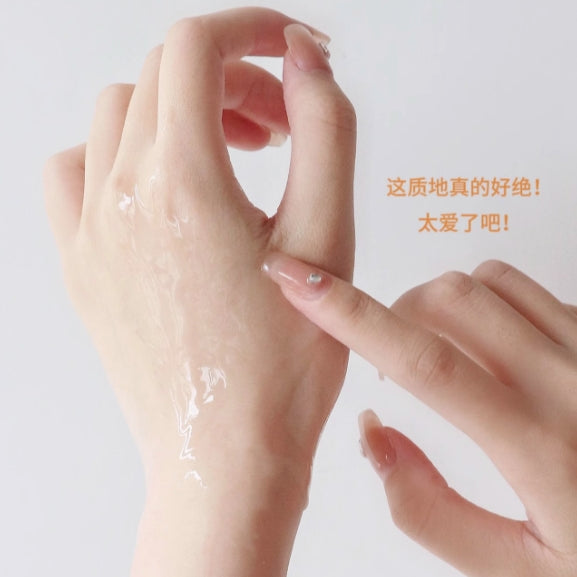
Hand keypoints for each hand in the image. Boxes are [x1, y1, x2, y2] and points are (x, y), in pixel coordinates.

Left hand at [43, 8, 355, 576]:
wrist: (225, 455)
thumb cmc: (283, 368)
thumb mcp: (328, 237)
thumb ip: (324, 132)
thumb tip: (306, 62)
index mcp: (183, 183)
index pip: (197, 48)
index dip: (251, 28)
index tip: (290, 46)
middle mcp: (121, 198)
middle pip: (162, 79)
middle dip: (230, 78)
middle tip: (276, 122)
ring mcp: (90, 233)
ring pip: (116, 117)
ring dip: (176, 112)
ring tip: (227, 155)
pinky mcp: (81, 267)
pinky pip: (75, 173)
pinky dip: (118, 154)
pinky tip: (162, 187)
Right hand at [264, 252, 576, 576]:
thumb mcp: (512, 571)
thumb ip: (428, 509)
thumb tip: (374, 434)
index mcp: (540, 447)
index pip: (419, 362)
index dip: (347, 316)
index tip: (298, 282)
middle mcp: (569, 383)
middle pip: (450, 299)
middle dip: (395, 314)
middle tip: (391, 357)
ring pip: (488, 282)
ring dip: (441, 306)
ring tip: (442, 354)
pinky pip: (528, 287)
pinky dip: (486, 301)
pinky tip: (488, 345)